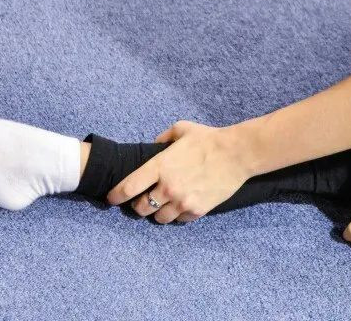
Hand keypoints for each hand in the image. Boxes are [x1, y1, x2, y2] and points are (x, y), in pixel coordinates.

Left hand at [107, 120, 251, 222]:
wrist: (237, 153)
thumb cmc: (209, 139)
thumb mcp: (181, 129)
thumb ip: (162, 138)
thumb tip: (153, 146)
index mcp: (159, 166)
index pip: (128, 188)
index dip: (116, 196)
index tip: (112, 198)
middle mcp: (167, 187)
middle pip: (140, 208)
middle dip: (138, 206)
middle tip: (142, 201)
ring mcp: (182, 201)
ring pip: (158, 218)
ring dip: (158, 212)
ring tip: (163, 205)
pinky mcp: (196, 210)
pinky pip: (179, 220)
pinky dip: (177, 215)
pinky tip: (182, 205)